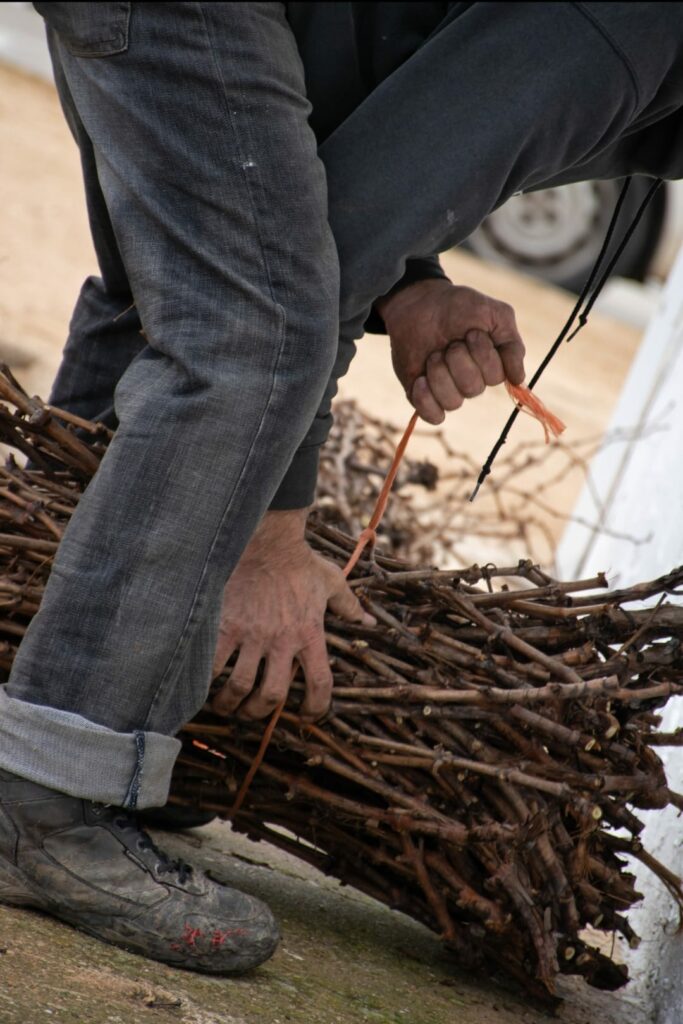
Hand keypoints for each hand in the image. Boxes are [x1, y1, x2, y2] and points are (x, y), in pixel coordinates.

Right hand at [210, 508, 374, 720]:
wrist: (267, 540)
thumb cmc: (299, 561)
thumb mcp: (331, 582)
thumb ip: (348, 606)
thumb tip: (367, 621)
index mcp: (310, 634)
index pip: (320, 683)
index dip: (316, 707)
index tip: (308, 715)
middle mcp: (282, 641)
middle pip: (272, 695)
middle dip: (258, 711)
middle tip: (249, 711)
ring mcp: (253, 635)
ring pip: (239, 686)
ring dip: (230, 702)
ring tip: (224, 703)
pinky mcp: (227, 625)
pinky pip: (214, 664)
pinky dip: (207, 679)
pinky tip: (203, 682)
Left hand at [376, 278, 525, 423]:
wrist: (418, 304)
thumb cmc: (457, 307)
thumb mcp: (494, 313)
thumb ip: (512, 344)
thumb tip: (519, 379)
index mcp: (492, 365)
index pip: (496, 376)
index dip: (483, 355)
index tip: (472, 332)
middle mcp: (472, 381)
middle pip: (473, 389)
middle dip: (458, 360)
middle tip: (450, 342)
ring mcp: (449, 391)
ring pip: (453, 402)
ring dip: (439, 374)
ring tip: (433, 355)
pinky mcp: (426, 398)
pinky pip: (433, 416)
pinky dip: (425, 399)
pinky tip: (420, 379)